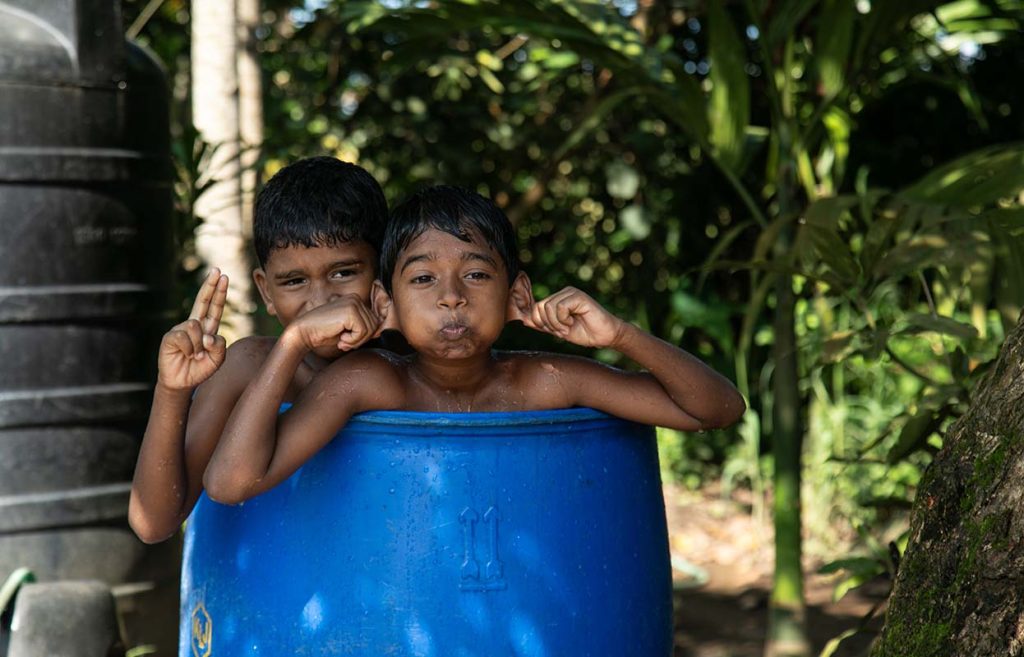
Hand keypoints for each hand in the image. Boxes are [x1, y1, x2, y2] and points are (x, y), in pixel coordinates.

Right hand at [157, 269, 228, 389]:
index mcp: (208, 328)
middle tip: (217, 270)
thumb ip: (219, 346)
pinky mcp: (170, 337)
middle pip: (203, 301)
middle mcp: (195, 325)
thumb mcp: (217, 360)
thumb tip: (207, 335)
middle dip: (210, 285)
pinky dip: (189, 348)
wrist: (182, 382)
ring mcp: (181, 329)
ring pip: (195, 326)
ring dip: (199, 344)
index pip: (215, 307)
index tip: (223, 277)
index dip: (219, 292)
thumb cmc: (200, 369)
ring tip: (196, 356)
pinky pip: (184, 336)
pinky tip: (186, 355)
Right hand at [287, 295, 381, 352]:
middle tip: (344, 342)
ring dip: (356, 341)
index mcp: (356, 301)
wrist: (304, 333)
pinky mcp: (350, 311)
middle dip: (360, 339)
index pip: (374, 322)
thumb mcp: (349, 331)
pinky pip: (363, 332)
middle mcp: (356, 298)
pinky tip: (340, 339)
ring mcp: (353, 303)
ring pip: (370, 330)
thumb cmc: (325, 333)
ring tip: (342, 340)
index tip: (348, 339)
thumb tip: (380, 331)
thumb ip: (364, 329)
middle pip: (374, 326)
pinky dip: (353, 341)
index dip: (364, 336)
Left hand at [522, 287, 626, 348]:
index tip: (555, 331)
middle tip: (563, 331)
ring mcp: (571, 292)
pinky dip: (564, 319)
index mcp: (557, 299)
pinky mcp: (578, 296)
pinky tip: (574, 322)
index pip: (536, 308)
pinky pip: (560, 307)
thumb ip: (543, 324)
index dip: (541, 323)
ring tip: (569, 327)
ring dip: (557, 323)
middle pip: (540, 307)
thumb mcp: (558, 330)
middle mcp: (563, 293)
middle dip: (549, 324)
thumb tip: (524, 320)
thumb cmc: (584, 333)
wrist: (604, 337)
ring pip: (548, 307)